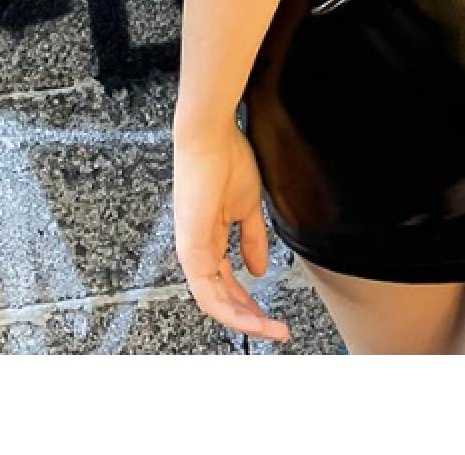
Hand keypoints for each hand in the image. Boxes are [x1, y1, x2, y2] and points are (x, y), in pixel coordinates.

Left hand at [173, 118, 290, 344]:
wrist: (211, 136)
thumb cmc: (225, 159)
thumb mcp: (246, 207)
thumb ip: (252, 240)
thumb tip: (258, 269)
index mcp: (209, 239)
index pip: (226, 283)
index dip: (247, 303)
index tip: (269, 315)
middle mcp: (197, 249)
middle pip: (220, 298)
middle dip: (248, 318)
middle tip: (273, 330)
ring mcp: (192, 250)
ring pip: (213, 301)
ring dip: (243, 319)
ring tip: (268, 329)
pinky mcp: (191, 247)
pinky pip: (207, 291)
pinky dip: (230, 308)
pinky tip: (249, 317)